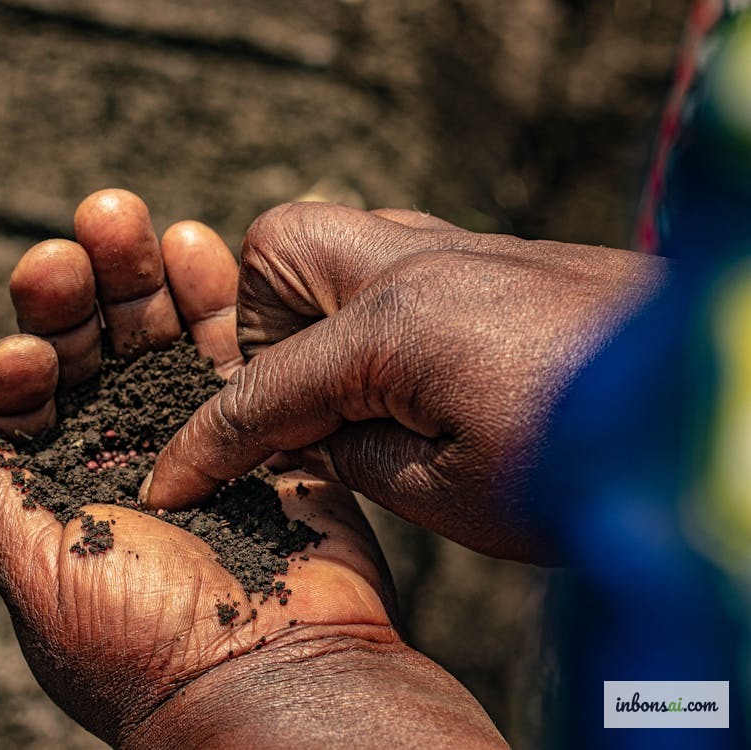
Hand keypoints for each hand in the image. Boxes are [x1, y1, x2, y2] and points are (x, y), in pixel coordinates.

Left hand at [0, 191, 504, 746]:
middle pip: (97, 347)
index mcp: (60, 486)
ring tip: (128, 217)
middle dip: (85, 288)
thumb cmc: (144, 645)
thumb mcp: (38, 570)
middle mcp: (124, 451)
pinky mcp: (264, 426)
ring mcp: (196, 432)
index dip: (23, 357)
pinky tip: (199, 247)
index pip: (28, 394)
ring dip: (144, 276)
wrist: (274, 681)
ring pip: (161, 336)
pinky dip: (217, 302)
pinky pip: (236, 352)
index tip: (25, 350)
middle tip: (85, 230)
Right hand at [144, 202, 667, 562]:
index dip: (205, 447)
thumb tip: (311, 434)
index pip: (262, 390)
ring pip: (340, 238)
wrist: (710, 408)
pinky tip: (413, 365)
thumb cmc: (594, 464)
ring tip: (356, 386)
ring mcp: (463, 248)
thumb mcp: (455, 494)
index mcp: (396, 325)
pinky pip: (400, 252)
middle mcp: (418, 262)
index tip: (167, 484)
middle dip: (263, 325)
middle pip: (280, 249)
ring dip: (319, 309)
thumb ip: (355, 455)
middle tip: (301, 399)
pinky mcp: (499, 256)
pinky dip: (375, 303)